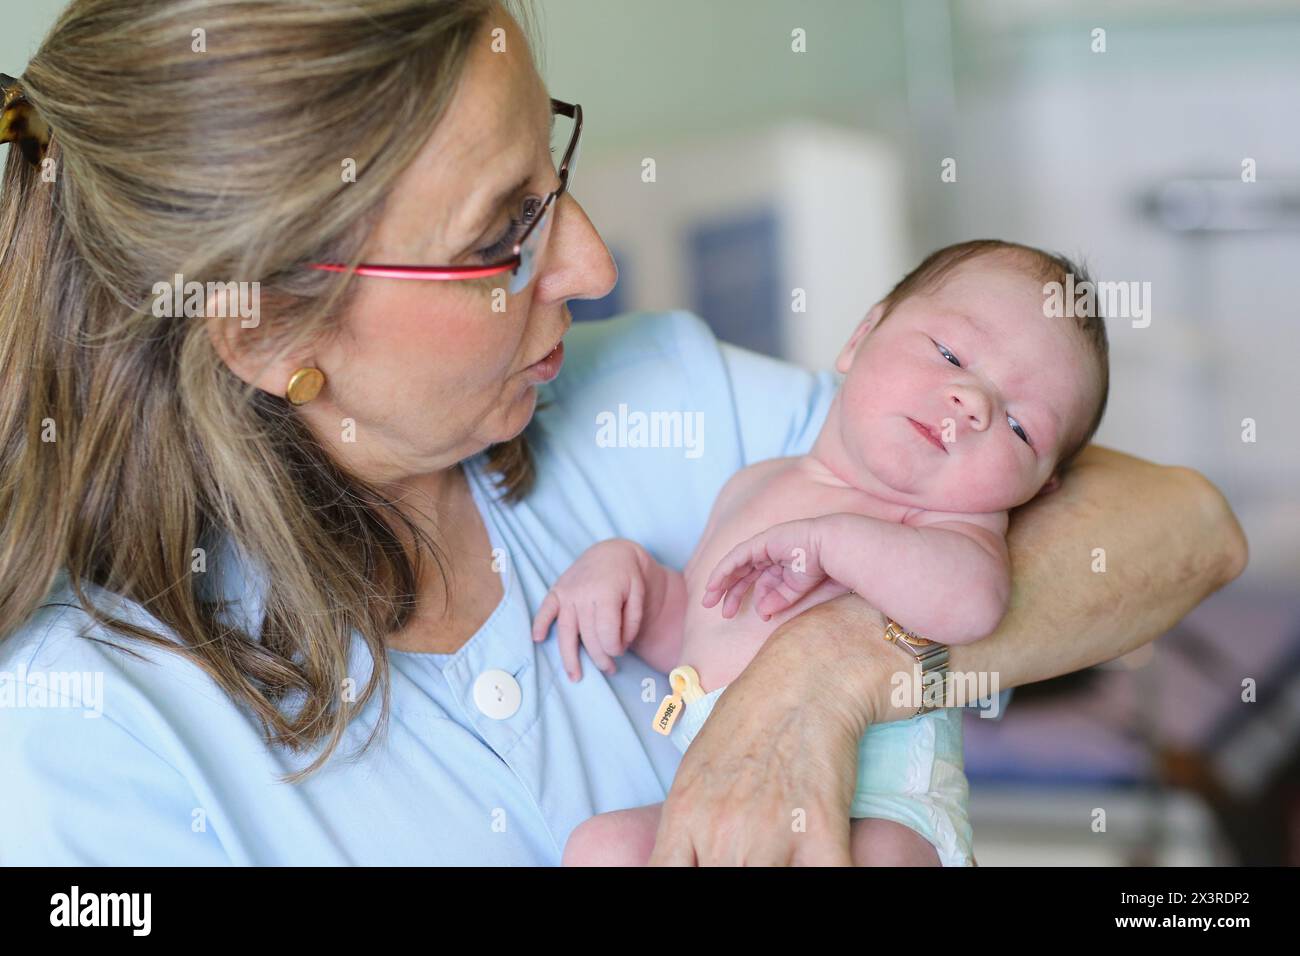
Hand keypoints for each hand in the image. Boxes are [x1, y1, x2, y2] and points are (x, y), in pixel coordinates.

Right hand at [532, 539, 647, 680]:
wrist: (612, 552)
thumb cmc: (629, 577)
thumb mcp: (640, 595)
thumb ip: (633, 622)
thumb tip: (619, 646)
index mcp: (606, 593)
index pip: (607, 632)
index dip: (614, 648)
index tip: (621, 652)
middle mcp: (583, 593)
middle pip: (588, 636)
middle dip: (599, 658)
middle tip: (609, 669)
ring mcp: (567, 592)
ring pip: (566, 630)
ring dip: (569, 656)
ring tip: (575, 676)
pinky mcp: (557, 591)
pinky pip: (546, 609)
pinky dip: (540, 623)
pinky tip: (538, 639)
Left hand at [649, 593, 891, 864]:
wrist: (809, 674)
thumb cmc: (754, 714)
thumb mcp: (699, 767)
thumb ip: (689, 821)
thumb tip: (683, 862)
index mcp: (685, 813)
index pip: (664, 877)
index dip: (682, 885)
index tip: (704, 870)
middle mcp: (720, 829)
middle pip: (715, 884)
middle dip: (734, 872)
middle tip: (748, 857)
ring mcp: (769, 832)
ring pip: (765, 884)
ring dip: (777, 874)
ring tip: (784, 856)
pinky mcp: (821, 828)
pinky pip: (828, 878)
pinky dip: (834, 874)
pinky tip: (819, 859)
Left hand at [701, 516, 848, 620]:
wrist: (832, 551)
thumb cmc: (823, 568)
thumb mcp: (795, 591)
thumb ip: (778, 600)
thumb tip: (762, 613)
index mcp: (780, 563)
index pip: (756, 581)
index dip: (742, 597)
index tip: (730, 614)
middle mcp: (770, 553)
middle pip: (742, 574)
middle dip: (728, 592)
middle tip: (717, 611)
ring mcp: (764, 545)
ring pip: (735, 566)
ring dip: (720, 583)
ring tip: (709, 601)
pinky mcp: (760, 542)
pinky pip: (736, 558)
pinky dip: (723, 571)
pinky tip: (714, 585)